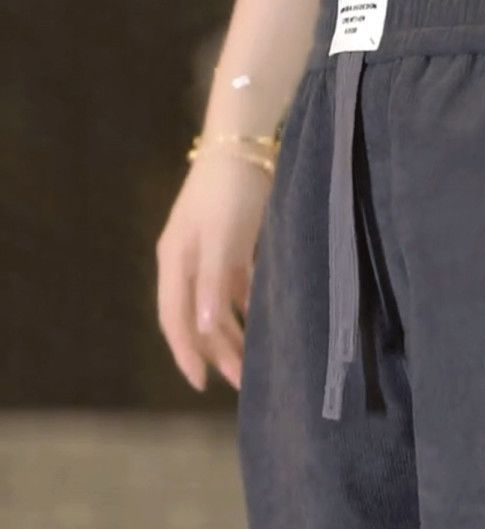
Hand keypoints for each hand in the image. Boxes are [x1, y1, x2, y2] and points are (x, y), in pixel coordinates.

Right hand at [156, 152, 272, 390]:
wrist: (245, 144)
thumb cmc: (231, 190)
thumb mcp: (223, 237)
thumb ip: (213, 282)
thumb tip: (204, 329)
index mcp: (176, 261)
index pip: (175, 318)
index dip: (186, 352)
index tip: (202, 384)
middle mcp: (187, 262)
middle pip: (197, 318)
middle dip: (216, 351)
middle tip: (242, 383)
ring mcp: (208, 254)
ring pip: (217, 307)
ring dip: (233, 335)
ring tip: (253, 362)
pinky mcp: (231, 246)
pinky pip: (235, 289)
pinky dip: (246, 309)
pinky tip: (264, 325)